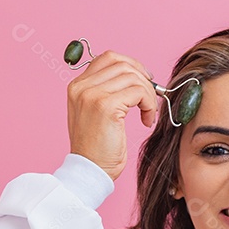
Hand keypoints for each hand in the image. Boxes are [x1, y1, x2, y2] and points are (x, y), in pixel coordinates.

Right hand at [66, 50, 158, 180]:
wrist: (90, 170)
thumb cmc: (97, 148)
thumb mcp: (96, 113)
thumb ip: (107, 92)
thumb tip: (136, 77)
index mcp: (77, 86)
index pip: (108, 58)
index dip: (132, 65)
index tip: (145, 81)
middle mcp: (81, 86)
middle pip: (123, 65)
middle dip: (144, 80)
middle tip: (150, 100)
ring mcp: (92, 94)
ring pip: (133, 77)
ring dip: (149, 95)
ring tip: (147, 114)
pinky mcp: (106, 106)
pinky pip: (139, 92)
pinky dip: (149, 105)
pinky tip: (146, 120)